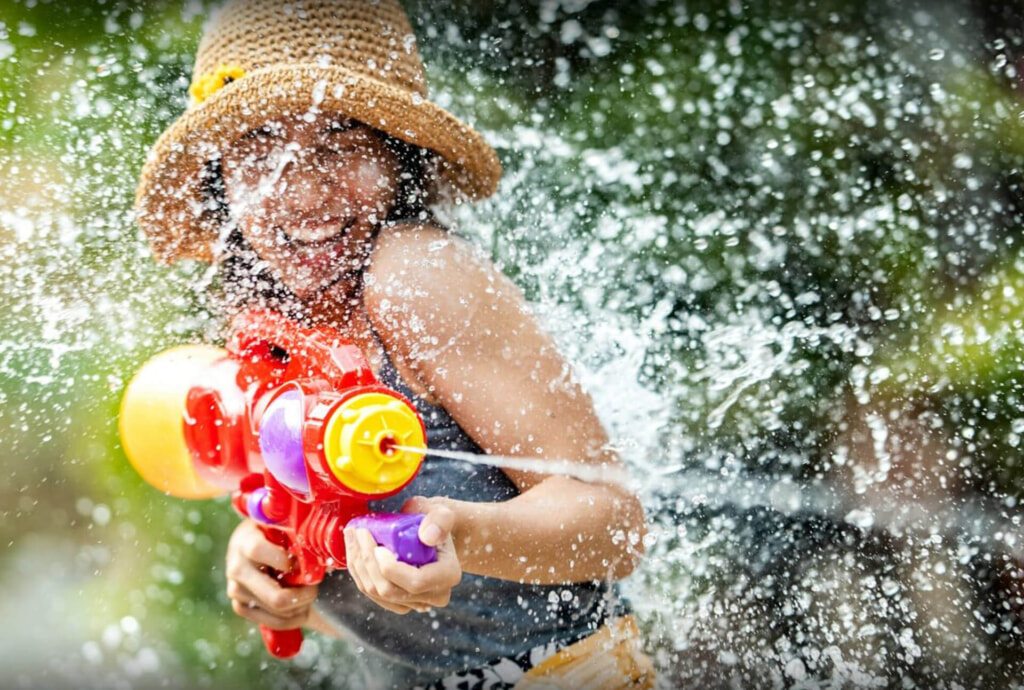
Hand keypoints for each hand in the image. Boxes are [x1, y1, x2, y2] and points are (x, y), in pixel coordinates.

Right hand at [225, 519, 319, 630]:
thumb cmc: (274, 534)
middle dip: (304, 596)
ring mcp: (236, 590)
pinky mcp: (240, 606)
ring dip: (301, 607)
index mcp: (245, 542)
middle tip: (315, 587)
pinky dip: (292, 619)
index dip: (287, 561)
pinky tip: (301, 608)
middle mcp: (237, 568)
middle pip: (276, 596)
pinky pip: (272, 622)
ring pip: (278, 612)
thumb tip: (327, 562)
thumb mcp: (282, 528)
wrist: (250, 547)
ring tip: (309, 594)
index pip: (259, 551)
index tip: (304, 563)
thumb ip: (299, 539)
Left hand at [342, 497, 461, 614]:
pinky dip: (359, 571)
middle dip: (368, 562)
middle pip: (390, 590)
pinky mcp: (398, 602)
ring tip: (352, 536)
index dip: (391, 569)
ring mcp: (415, 602)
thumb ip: (440, 520)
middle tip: (357, 532)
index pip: (415, 582)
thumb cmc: (436, 520)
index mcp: (448, 576)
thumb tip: (427, 537)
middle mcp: (435, 596)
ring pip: (377, 593)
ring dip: (359, 565)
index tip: (377, 546)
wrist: (433, 532)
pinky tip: (354, 549)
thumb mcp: (442, 512)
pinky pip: (372, 593)